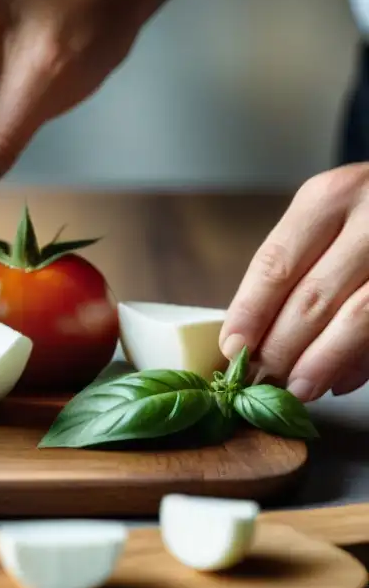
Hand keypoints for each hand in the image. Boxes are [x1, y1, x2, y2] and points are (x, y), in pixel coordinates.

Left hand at [220, 163, 368, 400]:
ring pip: (358, 318)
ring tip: (297, 388)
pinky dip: (361, 363)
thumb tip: (248, 337)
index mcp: (330, 198)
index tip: (232, 348)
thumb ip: (294, 266)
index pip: (276, 265)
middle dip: (282, 347)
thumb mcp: (326, 217)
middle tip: (261, 378)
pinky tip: (339, 381)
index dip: (250, 314)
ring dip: (321, 362)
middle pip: (313, 297)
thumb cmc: (365, 214)